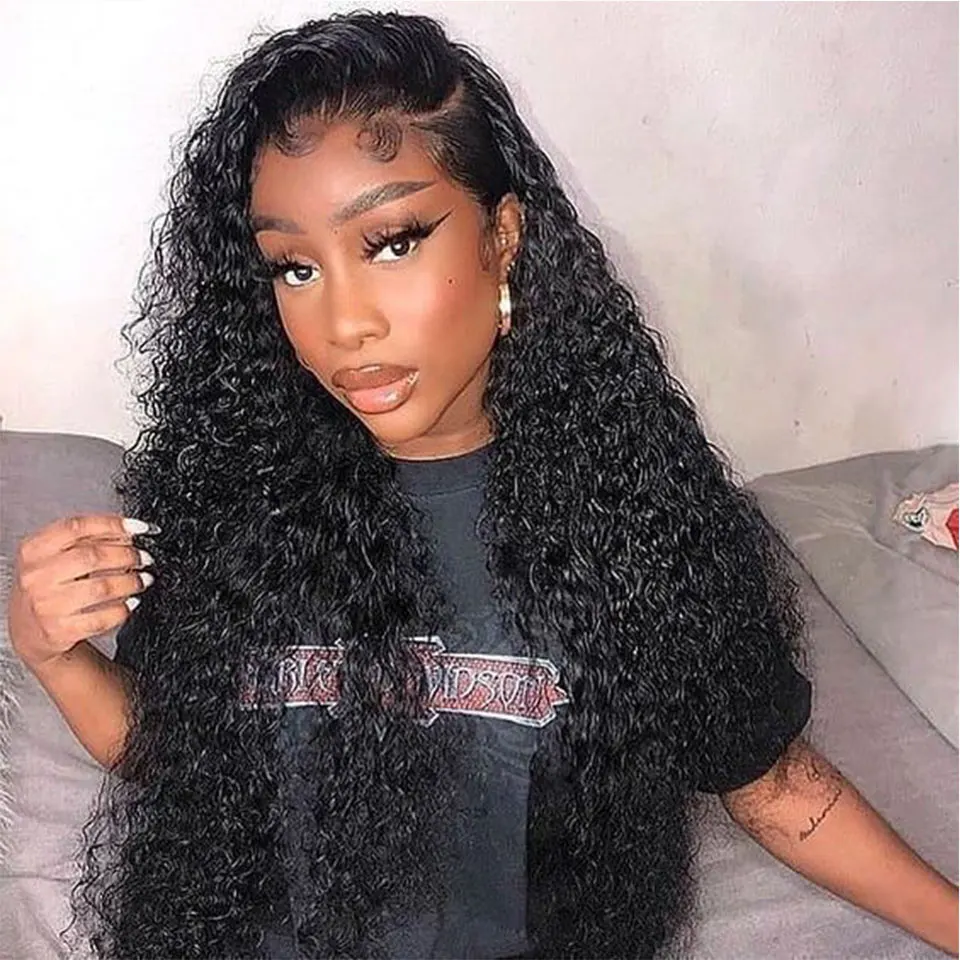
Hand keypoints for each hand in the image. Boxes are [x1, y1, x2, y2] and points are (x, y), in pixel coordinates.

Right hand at [8, 514, 156, 675]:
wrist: (29, 630)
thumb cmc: (48, 587)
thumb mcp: (54, 557)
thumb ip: (86, 540)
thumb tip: (129, 532)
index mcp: (33, 550)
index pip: (76, 527)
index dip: (112, 524)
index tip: (139, 528)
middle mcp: (36, 576)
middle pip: (92, 556)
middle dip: (127, 555)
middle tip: (144, 558)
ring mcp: (46, 605)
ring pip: (102, 587)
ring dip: (131, 581)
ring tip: (143, 579)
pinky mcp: (59, 630)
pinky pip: (102, 618)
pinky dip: (123, 609)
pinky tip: (131, 603)